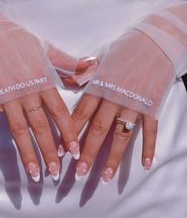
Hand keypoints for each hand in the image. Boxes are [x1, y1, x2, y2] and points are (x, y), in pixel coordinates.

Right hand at [0, 6, 93, 181]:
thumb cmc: (20, 39)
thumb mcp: (47, 48)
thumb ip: (68, 63)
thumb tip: (91, 67)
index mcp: (43, 80)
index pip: (59, 112)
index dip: (68, 133)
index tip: (75, 152)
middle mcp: (27, 91)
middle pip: (41, 127)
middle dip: (50, 151)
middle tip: (57, 173)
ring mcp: (6, 96)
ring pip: (19, 129)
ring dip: (28, 153)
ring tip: (35, 174)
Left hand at [67, 29, 175, 182]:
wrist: (155, 40)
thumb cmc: (125, 47)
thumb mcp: (101, 57)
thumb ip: (87, 74)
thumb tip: (74, 83)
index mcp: (99, 85)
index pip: (80, 114)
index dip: (70, 134)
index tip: (62, 150)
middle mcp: (114, 98)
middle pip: (98, 130)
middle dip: (86, 152)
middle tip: (78, 173)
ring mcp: (134, 103)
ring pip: (121, 135)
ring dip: (112, 158)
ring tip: (105, 177)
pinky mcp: (152, 105)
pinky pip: (149, 130)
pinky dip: (148, 148)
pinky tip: (144, 164)